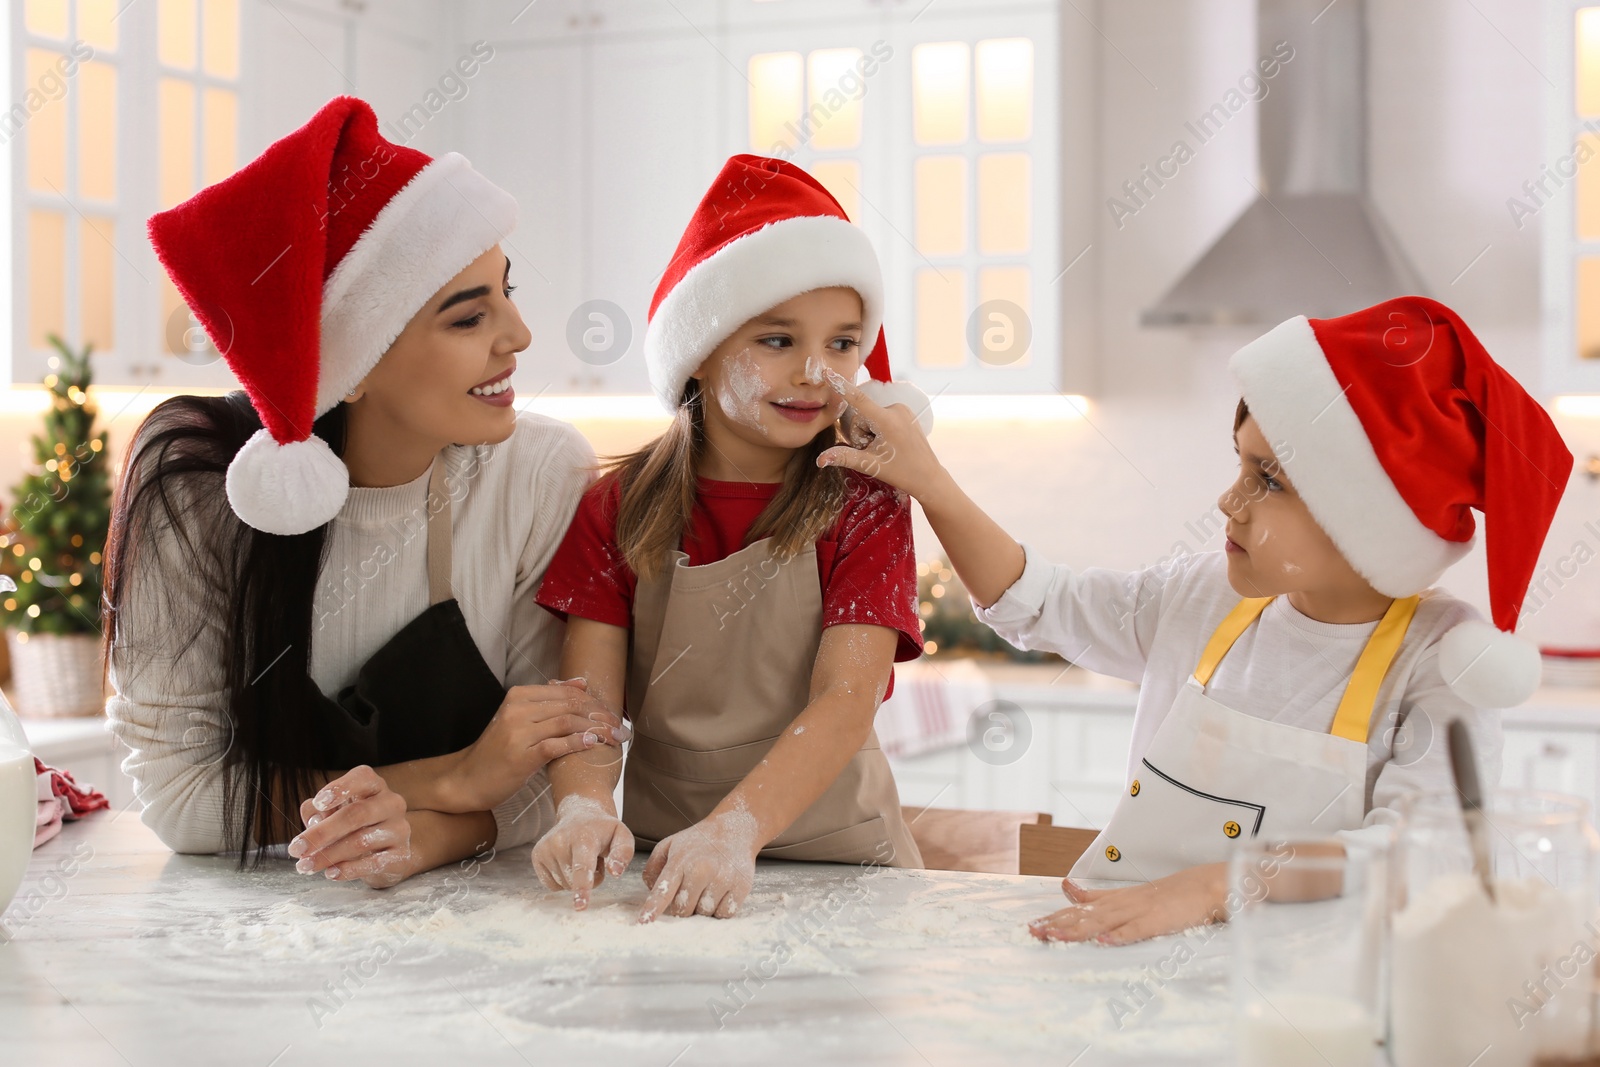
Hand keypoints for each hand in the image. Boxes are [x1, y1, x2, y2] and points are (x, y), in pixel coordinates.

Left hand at [288, 766, 414, 888]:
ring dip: (328, 855)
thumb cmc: (355, 827)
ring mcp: (399, 829)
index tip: (318, 803)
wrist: (390, 852)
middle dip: (322, 832)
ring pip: (361, 841)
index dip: (340, 788)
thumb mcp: (334, 813)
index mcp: (374, 787)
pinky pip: (374, 863)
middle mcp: (391, 803)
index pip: (362, 778)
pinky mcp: (401, 854)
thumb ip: (317, 812)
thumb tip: (312, 820)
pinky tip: (330, 873)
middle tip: (296, 848)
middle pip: (357, 814)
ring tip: (305, 865)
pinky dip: (349, 869)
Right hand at [447, 678, 628, 812]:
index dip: (594, 702)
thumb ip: (548, 701)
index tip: (613, 714)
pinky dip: (578, 743)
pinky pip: (557, 744)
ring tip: (614, 738)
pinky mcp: (521, 756)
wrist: (468, 779)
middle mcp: (518, 709)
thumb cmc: (498, 751)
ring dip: (596, 730)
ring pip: (567, 722)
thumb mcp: (519, 719)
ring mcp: (518, 732)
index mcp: (519, 696)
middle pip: (570, 705)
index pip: (566, 692)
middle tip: (620, 728)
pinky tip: (593, 744)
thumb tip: (581, 683)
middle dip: (601, 716)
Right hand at [532, 794, 635, 909]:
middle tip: (595, 860)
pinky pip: (552, 885)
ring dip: (576, 879)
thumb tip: (615, 872)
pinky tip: (568, 862)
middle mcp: (560, 841)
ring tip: (581, 858)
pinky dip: (563, 879)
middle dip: (589, 880)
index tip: (580, 905)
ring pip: (564, 885)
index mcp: (584, 837)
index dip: (582, 888)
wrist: (579, 814)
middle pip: (574, 882)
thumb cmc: (602, 830)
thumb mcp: (621, 836)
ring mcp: (546, 848)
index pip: (582, 867)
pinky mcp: (537, 855)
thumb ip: (623, 854)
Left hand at [638, 810, 759, 922]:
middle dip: (683, 907)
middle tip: (691, 890)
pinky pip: (724, 914)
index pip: (663, 890)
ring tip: (707, 888)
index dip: (652, 909)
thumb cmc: (699, 842)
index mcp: (680, 861)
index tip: (643, 923)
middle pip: (683, 910)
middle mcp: (701, 870)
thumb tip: (651, 891)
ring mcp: (722, 878)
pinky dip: (720, 909)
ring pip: (704, 914)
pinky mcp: (741, 887)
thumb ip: (654, 867)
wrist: (736, 828)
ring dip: (703, 908)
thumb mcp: (670, 845)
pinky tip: (721, 893)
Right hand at [817, 370, 948, 502]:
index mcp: (887, 421)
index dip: (841, 386)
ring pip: (871, 417)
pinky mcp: (906, 412)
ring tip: (886, 449)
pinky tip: (891, 444)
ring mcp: (903, 410)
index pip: (857, 400)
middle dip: (862, 435)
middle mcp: (896, 410)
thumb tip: (820, 459)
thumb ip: (844, 457)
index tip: (829, 372)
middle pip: (862, 417)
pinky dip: (880, 430)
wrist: (928, 476)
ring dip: (871, 434)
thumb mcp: (870, 466)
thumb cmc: (901, 472)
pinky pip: (882, 416)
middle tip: (876, 452)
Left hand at [1028, 863, 1229, 944]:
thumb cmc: (1166, 894)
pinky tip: (1104, 942)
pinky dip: (1121, 935)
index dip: (1055, 917)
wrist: (1204, 885)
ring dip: (1078, 930)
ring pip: (1103, 921)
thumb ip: (1098, 895)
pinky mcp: (1158, 920)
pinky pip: (1137, 929)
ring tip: (1056, 937)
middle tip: (1033, 931)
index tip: (1032, 925)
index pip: (1079, 909)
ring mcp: (1139, 911)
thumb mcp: (1127, 894)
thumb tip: (1067, 889)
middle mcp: (1122, 903)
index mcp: (1115, 899)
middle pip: (1084, 915)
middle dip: (1057, 924)